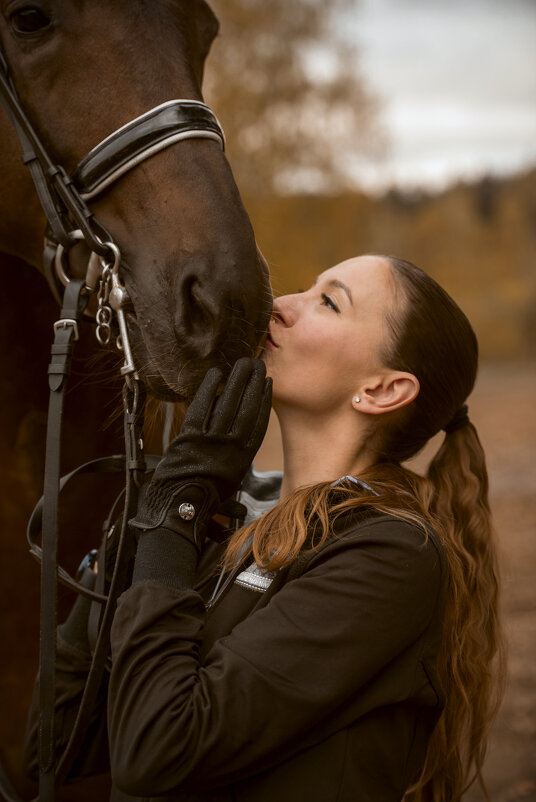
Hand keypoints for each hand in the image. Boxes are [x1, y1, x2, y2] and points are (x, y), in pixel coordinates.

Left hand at [129, 358, 271, 547]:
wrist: (182, 503)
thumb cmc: (207, 492)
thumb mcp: (232, 475)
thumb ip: (238, 452)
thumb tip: (239, 425)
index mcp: (244, 457)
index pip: (258, 422)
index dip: (264, 400)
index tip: (267, 384)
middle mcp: (231, 446)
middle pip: (246, 407)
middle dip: (253, 383)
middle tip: (257, 364)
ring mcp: (211, 440)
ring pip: (228, 403)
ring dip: (237, 380)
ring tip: (243, 363)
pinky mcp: (191, 436)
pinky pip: (202, 407)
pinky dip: (209, 388)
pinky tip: (216, 374)